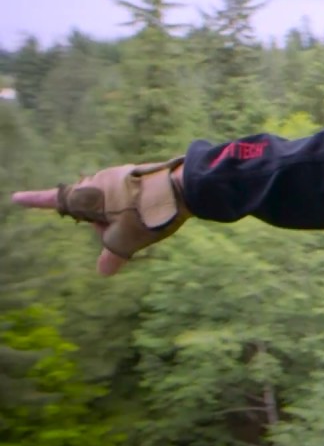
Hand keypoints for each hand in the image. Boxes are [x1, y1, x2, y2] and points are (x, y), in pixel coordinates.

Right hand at [10, 157, 189, 276]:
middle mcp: (98, 180)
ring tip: (145, 219)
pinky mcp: (137, 174)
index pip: (55, 200)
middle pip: (91, 209)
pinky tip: (153, 212)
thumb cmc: (147, 214)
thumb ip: (111, 256)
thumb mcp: (126, 241)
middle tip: (127, 228)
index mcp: (87, 195)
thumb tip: (104, 271)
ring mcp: (119, 174)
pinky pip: (129, 196)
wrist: (184, 187)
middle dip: (102, 223)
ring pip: (111, 203)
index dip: (35, 201)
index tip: (17, 197)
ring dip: (122, 216)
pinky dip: (135, 208)